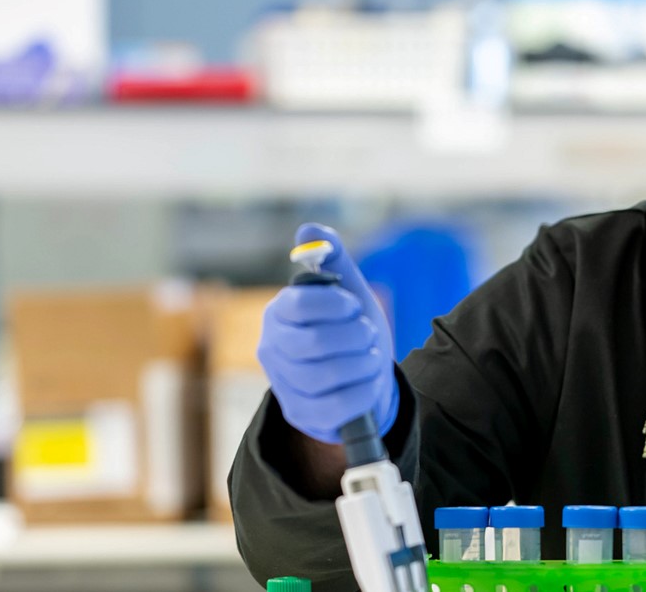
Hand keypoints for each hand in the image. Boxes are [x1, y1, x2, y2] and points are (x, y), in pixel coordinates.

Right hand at [258, 223, 398, 443]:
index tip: (353, 305)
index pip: (297, 304)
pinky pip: (333, 408)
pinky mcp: (302, 415)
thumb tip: (310, 229)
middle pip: (311, 344)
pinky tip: (370, 381)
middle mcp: (273, 349)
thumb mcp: (348, 291)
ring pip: (322, 377)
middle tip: (367, 332)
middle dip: (351, 336)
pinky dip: (362, 392)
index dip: (333, 304)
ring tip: (372, 355)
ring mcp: (285, 385)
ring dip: (360, 363)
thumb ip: (332, 259)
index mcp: (279, 313)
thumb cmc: (351, 329)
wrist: (364, 376)